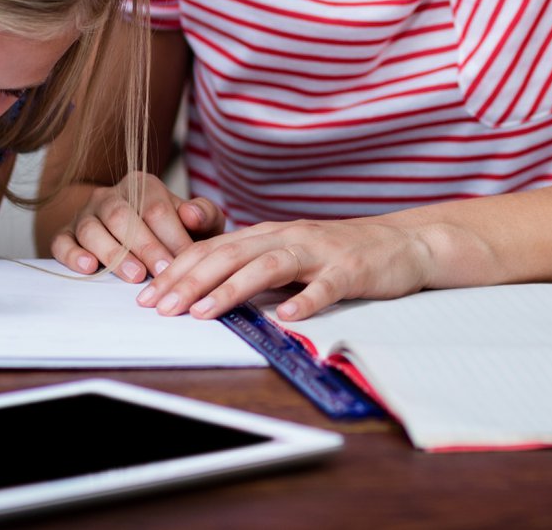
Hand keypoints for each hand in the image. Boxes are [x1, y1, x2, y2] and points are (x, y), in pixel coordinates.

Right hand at [52, 171, 223, 282]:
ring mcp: (86, 215)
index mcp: (143, 186)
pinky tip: (89, 268)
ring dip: (114, 253)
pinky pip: (62, 242)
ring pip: (93, 229)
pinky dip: (73, 255)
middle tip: (162, 272)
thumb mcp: (196, 221)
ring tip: (134, 276)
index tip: (186, 261)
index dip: (172, 236)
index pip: (156, 208)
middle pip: (124, 217)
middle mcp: (111, 196)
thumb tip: (192, 215)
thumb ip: (204, 214)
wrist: (130, 232)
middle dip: (146, 246)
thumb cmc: (171, 231)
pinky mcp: (66, 234)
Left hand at [138, 217, 436, 322]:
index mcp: (270, 234)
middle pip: (232, 255)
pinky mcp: (352, 270)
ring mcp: (321, 252)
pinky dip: (306, 300)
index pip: (215, 249)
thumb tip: (203, 288)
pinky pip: (326, 286)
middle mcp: (290, 237)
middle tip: (160, 307)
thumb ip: (254, 265)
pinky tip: (287, 318)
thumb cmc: (342, 253)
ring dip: (233, 289)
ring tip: (204, 312)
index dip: (179, 271)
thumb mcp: (291, 254)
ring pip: (269, 266)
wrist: (404, 243)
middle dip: (192, 281)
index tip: (147, 296)